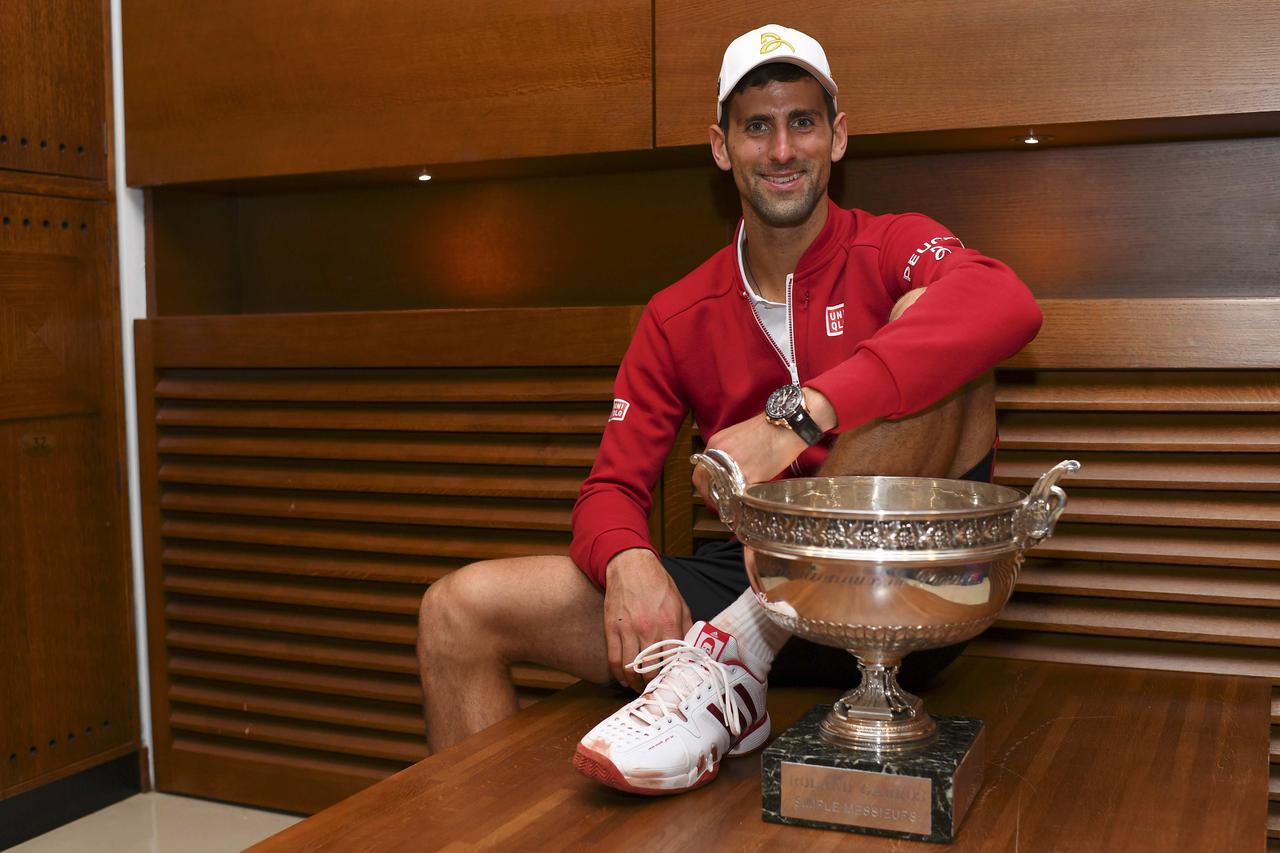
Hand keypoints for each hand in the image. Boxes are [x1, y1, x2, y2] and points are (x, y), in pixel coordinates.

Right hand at [603, 549, 692, 691]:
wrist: (631, 566)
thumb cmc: (658, 583)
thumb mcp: (680, 603)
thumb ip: (686, 627)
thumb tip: (693, 648)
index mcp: (669, 624)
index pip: (673, 660)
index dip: (673, 676)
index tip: (673, 683)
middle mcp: (649, 629)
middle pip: (651, 669)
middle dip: (654, 683)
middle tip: (657, 689)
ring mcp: (628, 629)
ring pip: (631, 668)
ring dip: (636, 683)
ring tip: (640, 688)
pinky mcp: (612, 628)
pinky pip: (614, 658)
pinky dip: (619, 674)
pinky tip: (624, 679)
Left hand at [695, 389, 835, 501]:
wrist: (787, 424)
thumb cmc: (767, 428)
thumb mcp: (737, 436)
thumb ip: (726, 454)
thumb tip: (725, 471)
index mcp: (715, 444)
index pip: (700, 471)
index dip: (704, 485)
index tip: (711, 492)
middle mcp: (719, 455)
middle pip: (704, 483)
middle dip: (710, 496)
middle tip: (720, 503)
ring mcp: (733, 466)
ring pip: (721, 491)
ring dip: (725, 500)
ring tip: (733, 503)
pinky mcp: (750, 476)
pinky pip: (740, 494)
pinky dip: (742, 499)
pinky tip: (747, 499)